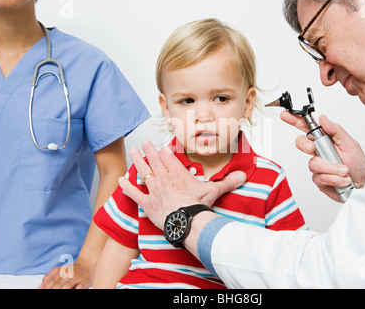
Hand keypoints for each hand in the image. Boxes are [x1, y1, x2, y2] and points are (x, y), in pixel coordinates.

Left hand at [38, 259, 93, 288]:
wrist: (89, 263)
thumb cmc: (73, 269)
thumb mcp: (60, 269)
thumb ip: (49, 276)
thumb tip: (39, 286)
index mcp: (62, 271)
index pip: (52, 281)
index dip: (46, 287)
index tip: (43, 290)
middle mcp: (69, 274)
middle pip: (58, 285)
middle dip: (53, 290)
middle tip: (48, 294)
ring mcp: (77, 278)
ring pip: (67, 286)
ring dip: (62, 290)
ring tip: (57, 293)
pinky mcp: (84, 282)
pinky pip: (80, 287)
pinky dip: (76, 290)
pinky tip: (73, 291)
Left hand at [119, 141, 246, 229]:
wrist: (186, 221)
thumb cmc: (198, 206)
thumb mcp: (214, 191)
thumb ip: (227, 182)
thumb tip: (243, 176)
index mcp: (179, 174)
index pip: (169, 158)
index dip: (165, 151)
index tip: (162, 146)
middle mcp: (164, 178)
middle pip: (154, 160)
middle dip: (149, 150)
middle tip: (144, 143)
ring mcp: (154, 190)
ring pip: (143, 171)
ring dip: (137, 161)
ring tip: (133, 152)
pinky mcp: (146, 203)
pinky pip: (134, 193)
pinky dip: (127, 186)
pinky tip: (121, 180)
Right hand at [280, 112, 364, 201]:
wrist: (364, 185)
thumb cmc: (359, 165)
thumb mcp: (351, 144)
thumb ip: (336, 130)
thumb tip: (323, 118)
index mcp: (326, 140)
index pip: (307, 128)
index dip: (295, 121)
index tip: (286, 115)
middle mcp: (319, 152)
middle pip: (301, 144)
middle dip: (304, 145)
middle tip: (312, 148)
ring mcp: (318, 166)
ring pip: (313, 163)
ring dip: (331, 168)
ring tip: (344, 171)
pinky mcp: (318, 180)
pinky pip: (319, 177)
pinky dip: (333, 178)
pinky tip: (342, 180)